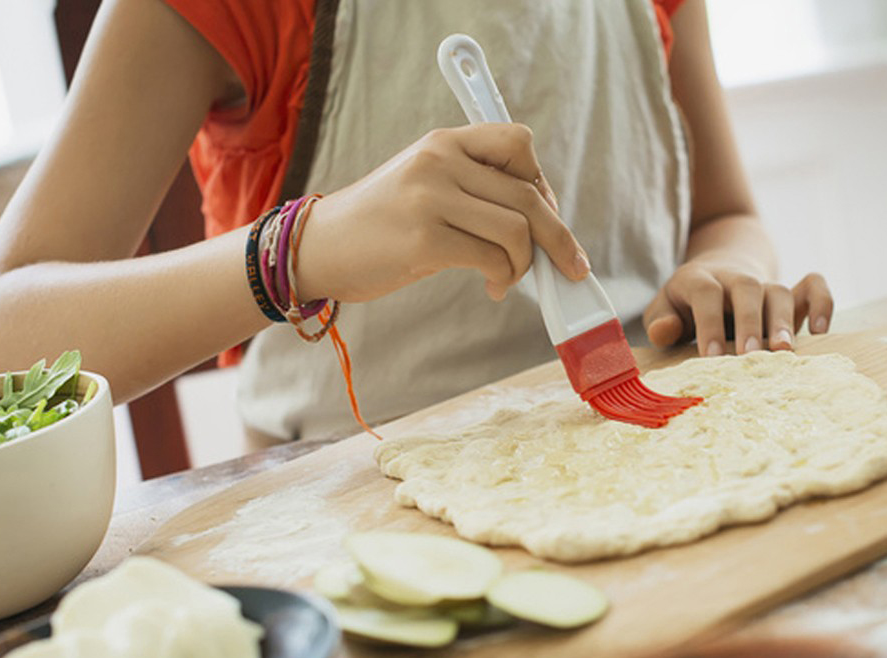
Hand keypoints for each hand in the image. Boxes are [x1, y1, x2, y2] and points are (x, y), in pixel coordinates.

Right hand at [295, 124, 589, 303]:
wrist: (318, 249)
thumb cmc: (376, 226)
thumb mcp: (422, 185)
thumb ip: (471, 189)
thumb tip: (534, 222)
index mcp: (442, 142)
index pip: (517, 142)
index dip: (543, 183)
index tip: (546, 218)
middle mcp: (439, 162)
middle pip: (529, 195)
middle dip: (558, 237)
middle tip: (568, 265)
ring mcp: (430, 199)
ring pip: (517, 230)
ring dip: (527, 264)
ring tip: (509, 279)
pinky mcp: (424, 241)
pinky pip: (492, 259)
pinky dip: (504, 278)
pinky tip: (493, 287)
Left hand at [643, 264, 833, 356]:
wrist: (715, 275)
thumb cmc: (683, 306)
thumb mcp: (663, 310)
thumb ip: (661, 322)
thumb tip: (664, 331)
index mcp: (698, 280)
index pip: (706, 294)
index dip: (709, 323)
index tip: (712, 357)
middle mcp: (734, 278)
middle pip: (746, 289)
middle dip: (749, 322)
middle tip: (750, 355)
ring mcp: (763, 284)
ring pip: (778, 292)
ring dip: (782, 321)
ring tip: (783, 352)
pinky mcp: (789, 293)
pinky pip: (812, 286)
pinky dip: (822, 302)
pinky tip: (821, 330)